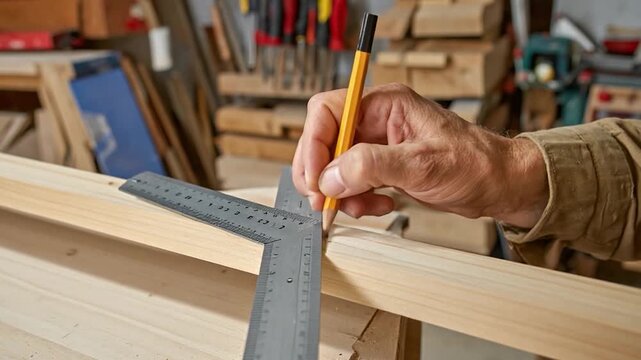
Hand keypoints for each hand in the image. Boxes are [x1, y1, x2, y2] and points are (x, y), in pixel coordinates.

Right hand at [292, 84, 548, 227]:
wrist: (498, 185)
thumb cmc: (475, 163)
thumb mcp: (423, 164)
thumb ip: (372, 166)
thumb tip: (330, 176)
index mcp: (385, 104)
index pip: (329, 111)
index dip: (313, 143)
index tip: (315, 177)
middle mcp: (376, 120)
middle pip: (324, 140)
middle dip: (321, 173)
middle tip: (326, 201)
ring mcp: (377, 145)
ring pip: (334, 166)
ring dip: (340, 192)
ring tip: (362, 207)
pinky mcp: (381, 167)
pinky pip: (350, 183)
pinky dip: (356, 200)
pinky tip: (378, 206)